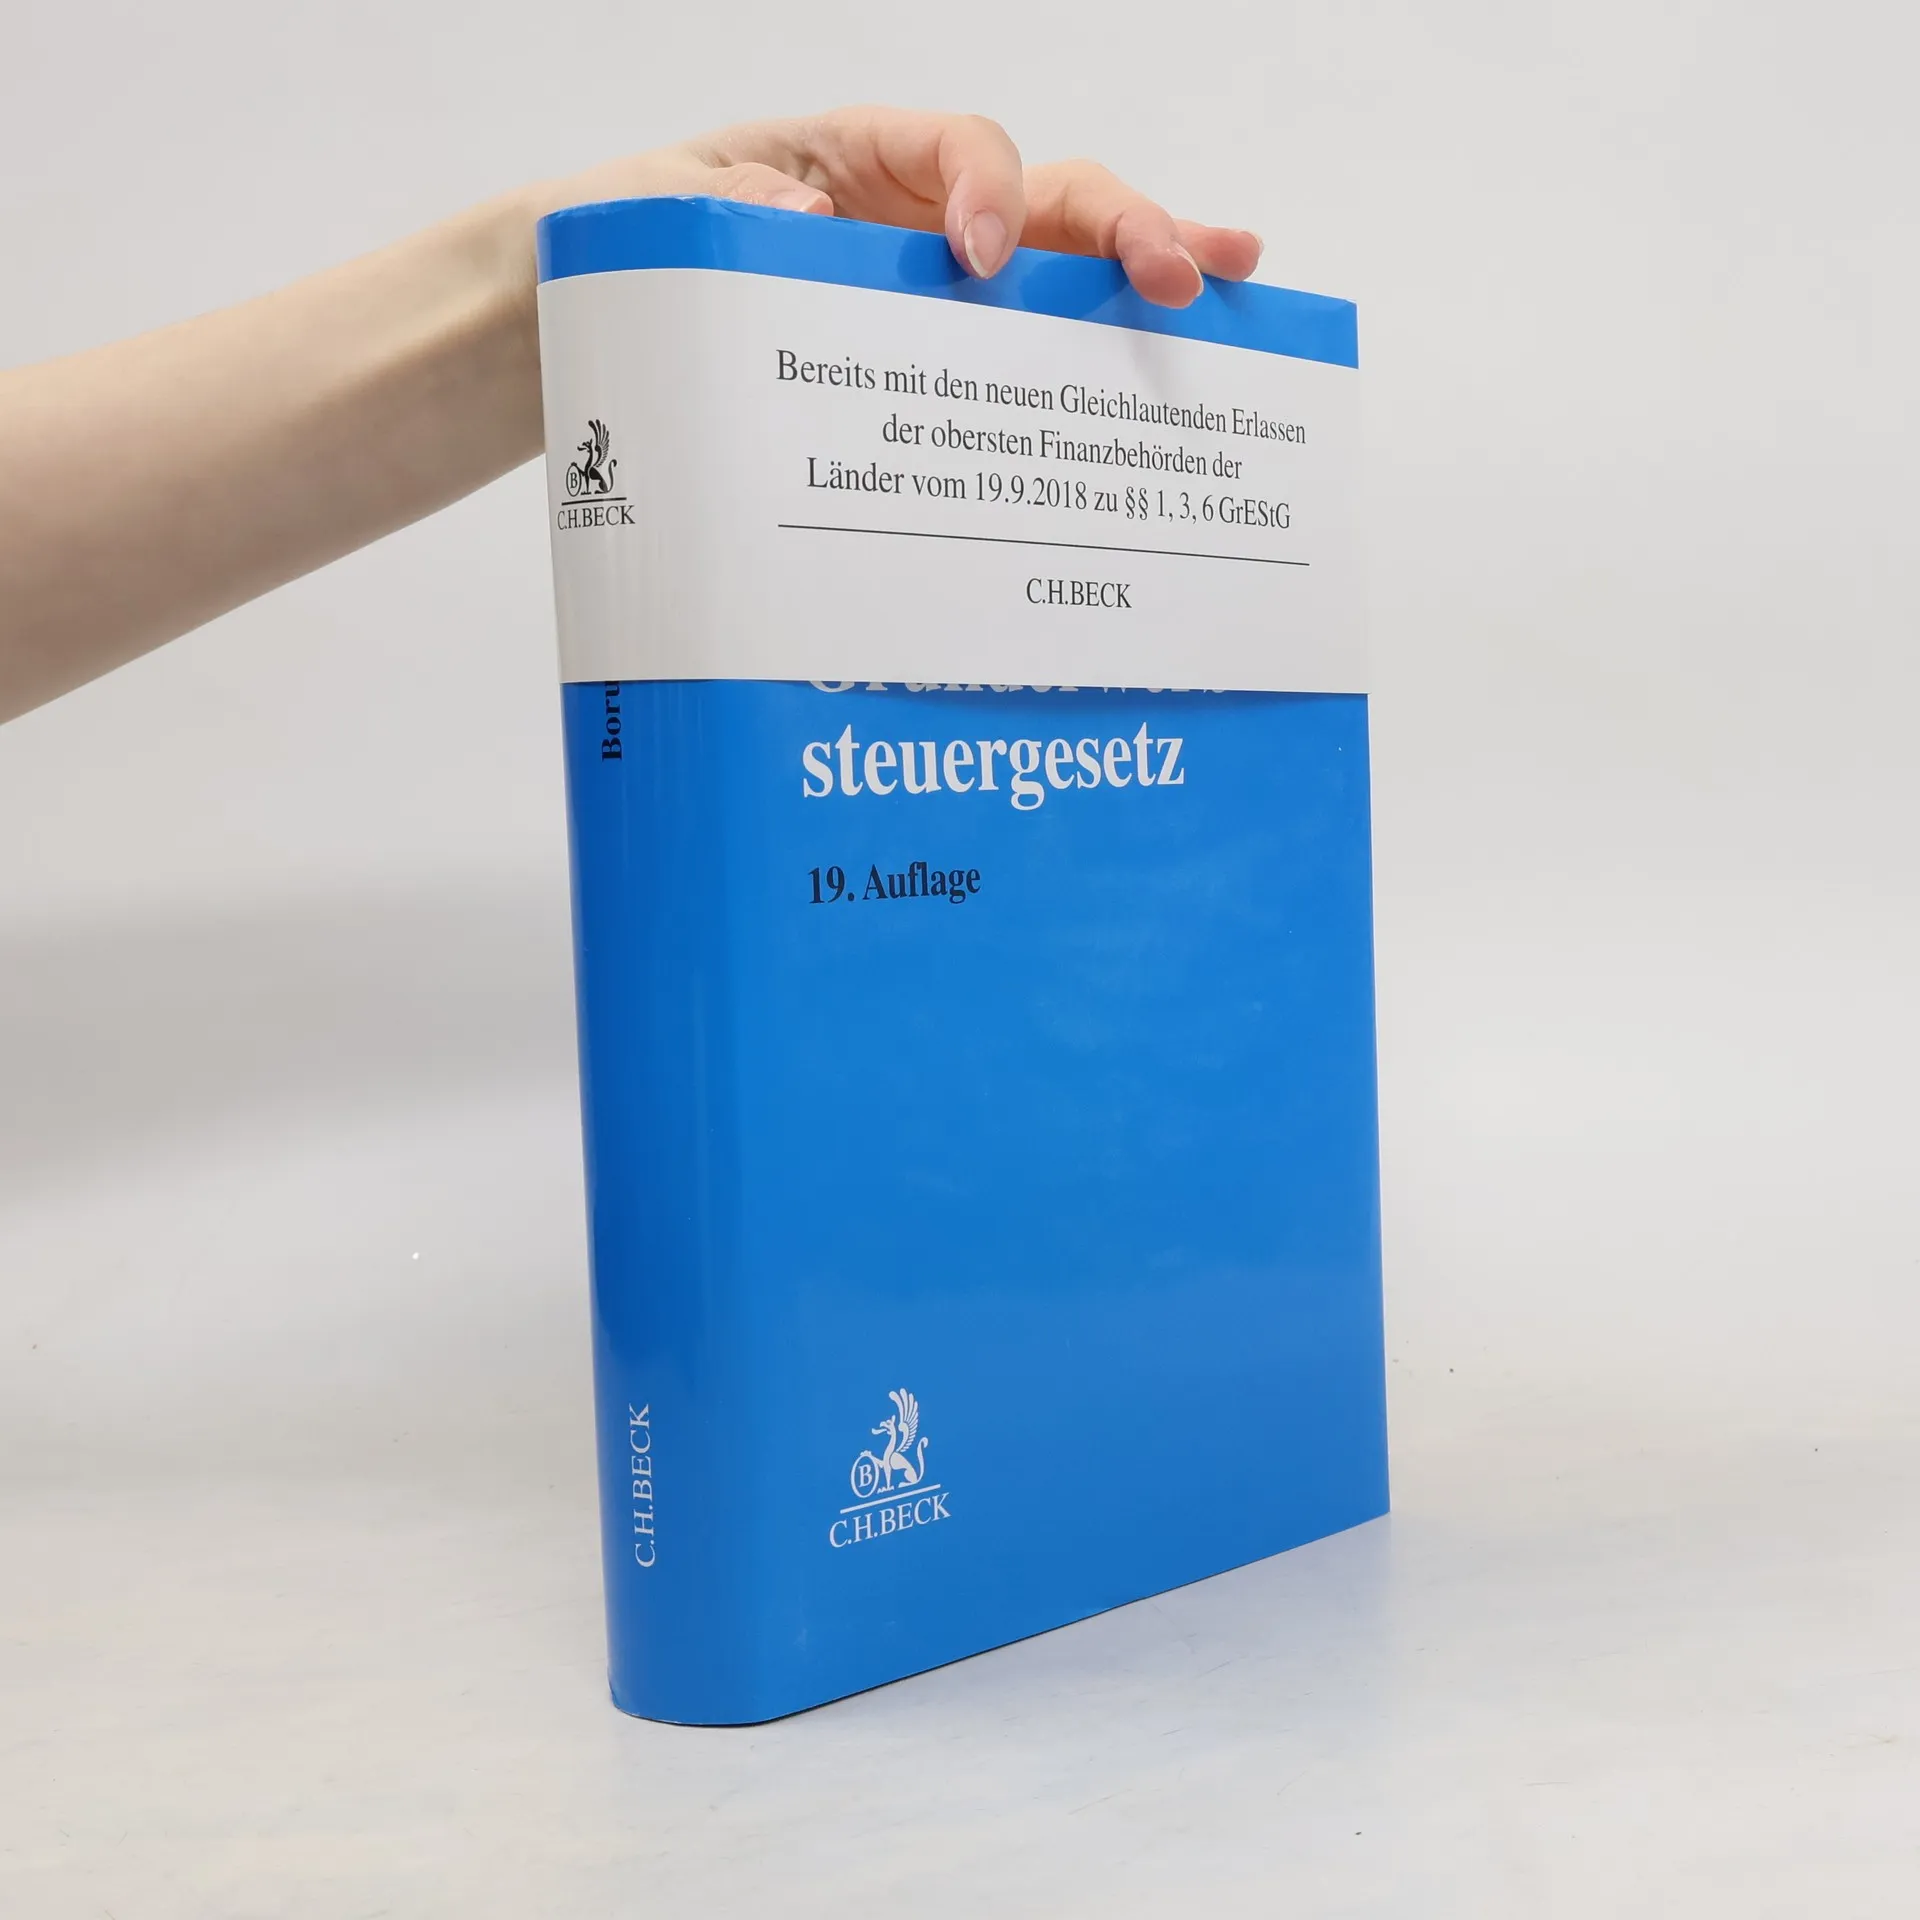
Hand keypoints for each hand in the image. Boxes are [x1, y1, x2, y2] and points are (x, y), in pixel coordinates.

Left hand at [544, 106, 1262, 309]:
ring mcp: (936, 285)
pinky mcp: (933, 355)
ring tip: (1229, 280)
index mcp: (855, 159)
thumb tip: (815, 226)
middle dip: (1121, 229)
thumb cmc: (624, 246)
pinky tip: (1161, 362)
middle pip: (1047, 198)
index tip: (981, 260)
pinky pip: (1022, 348)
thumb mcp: (654, 210)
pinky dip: (1091, 353)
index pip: (955, 145)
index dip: (988, 189)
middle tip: (1184, 274)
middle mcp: (915, 214)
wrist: (582, 321)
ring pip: (1062, 264)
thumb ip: (722, 206)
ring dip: (1145, 272)